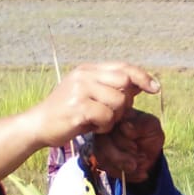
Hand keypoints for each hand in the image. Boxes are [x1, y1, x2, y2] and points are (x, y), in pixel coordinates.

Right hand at [30, 62, 159, 147]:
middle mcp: (84, 75)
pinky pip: (107, 117)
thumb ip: (110, 87)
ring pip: (118, 102)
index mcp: (87, 70)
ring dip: (114, 117)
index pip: (123, 67)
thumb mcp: (88, 94)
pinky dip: (104, 126)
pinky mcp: (78, 108)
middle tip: (113, 113)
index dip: (142, 76)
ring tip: (99, 121)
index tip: (155, 88)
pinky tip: (92, 127)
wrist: (38, 125)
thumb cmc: (66, 113)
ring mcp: (80, 90)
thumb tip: (139, 84)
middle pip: (124, 83)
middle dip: (126, 102)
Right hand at [92, 109, 164, 181]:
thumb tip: (124, 127)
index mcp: (114, 117)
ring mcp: (100, 145)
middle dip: (121, 158)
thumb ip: (140, 124)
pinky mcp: (103, 160)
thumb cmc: (149, 133)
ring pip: (103, 159)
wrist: (150, 151)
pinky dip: (126, 175)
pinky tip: (141, 174)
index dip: (123, 141)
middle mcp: (103, 129)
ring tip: (142, 166)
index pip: (109, 129)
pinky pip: (108, 170)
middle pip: (102, 146)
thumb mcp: (152, 125)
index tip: (136, 147)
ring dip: (124, 168)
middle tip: (140, 160)